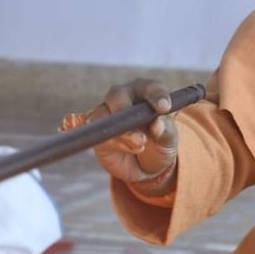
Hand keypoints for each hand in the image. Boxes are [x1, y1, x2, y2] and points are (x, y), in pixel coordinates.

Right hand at [86, 79, 178, 194]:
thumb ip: (166, 131)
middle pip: (117, 96)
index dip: (157, 95)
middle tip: (141, 136)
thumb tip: (157, 124)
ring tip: (137, 146)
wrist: (145, 165)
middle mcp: (123, 98)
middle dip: (125, 112)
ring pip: (103, 117)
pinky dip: (96, 137)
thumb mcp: (170, 141)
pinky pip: (93, 133)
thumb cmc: (160, 144)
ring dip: (118, 134)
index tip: (164, 108)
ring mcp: (106, 114)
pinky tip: (84, 135)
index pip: (150, 88)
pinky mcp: (95, 132)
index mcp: (145, 92)